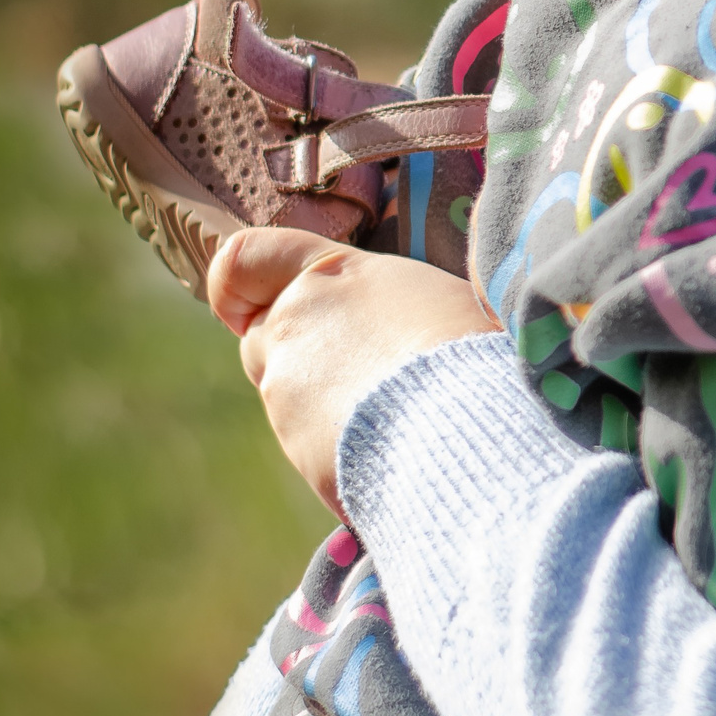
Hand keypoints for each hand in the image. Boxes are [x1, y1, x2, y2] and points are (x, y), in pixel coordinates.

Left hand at [215, 229, 496, 516]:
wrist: (477, 422)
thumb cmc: (478, 347)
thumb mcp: (438, 296)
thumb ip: (389, 303)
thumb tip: (399, 325)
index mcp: (331, 275)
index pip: (242, 260)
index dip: (238, 285)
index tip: (256, 305)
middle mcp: (296, 326)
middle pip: (263, 340)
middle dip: (300, 357)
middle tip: (367, 373)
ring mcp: (289, 392)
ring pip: (288, 399)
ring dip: (325, 407)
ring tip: (401, 419)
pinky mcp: (298, 451)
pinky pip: (312, 450)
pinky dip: (341, 453)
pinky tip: (397, 455)